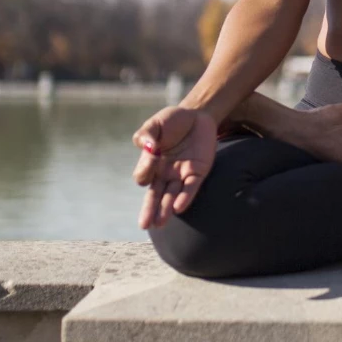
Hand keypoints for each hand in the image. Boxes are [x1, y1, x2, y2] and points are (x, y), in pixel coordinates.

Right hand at [131, 105, 216, 228]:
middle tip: (145, 225)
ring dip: (166, 209)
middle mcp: (165, 173)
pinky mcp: (198, 172)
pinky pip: (191, 187)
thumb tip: (147, 147)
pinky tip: (179, 208)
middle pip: (155, 195)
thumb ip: (146, 134)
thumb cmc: (172, 121)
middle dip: (149, 210)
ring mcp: (181, 174)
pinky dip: (185, 197)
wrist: (198, 116)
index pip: (143, 177)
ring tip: (160, 223)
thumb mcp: (156, 123)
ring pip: (171, 196)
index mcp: (151, 163)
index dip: (145, 170)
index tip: (151, 153)